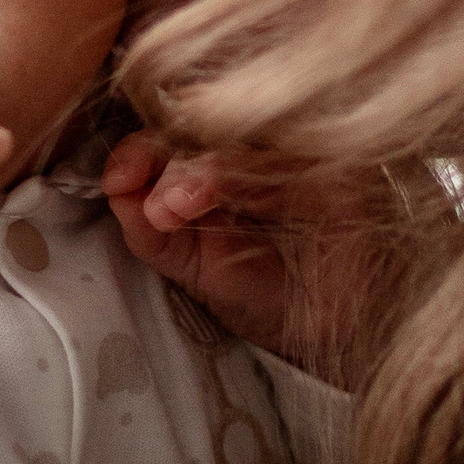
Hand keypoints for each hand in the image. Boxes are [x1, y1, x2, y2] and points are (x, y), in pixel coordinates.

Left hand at [103, 132, 389, 384]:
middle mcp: (271, 147)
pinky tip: (223, 200)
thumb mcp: (193, 266)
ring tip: (173, 209)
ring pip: (249, 135)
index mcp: (231, 158)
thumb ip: (150, 232)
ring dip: (202, 169)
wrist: (332, 343)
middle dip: (170, 158)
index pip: (182, 126)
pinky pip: (298, 160)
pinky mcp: (349, 178)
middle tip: (155, 207)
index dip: (142, 145)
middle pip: (213, 121)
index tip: (117, 179)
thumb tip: (115, 187)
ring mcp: (312, 156)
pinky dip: (251, 176)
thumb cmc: (266, 294)